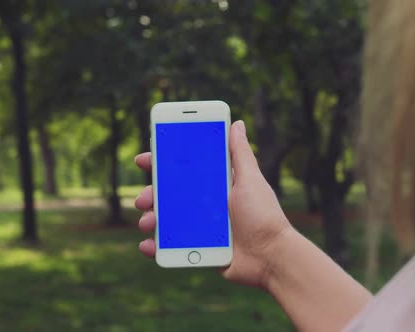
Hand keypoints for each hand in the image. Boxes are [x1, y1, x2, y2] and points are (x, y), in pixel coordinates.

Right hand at [134, 120, 292, 288]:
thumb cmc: (264, 216)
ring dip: (150, 219)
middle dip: (150, 194)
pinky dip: (155, 246)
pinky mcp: (198, 250)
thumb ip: (241, 154)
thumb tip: (238, 124)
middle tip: (144, 198)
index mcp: (215, 186)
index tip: (144, 159)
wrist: (271, 256)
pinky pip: (170, 247)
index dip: (162, 164)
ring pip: (165, 221)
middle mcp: (205, 206)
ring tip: (148, 222)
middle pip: (168, 196)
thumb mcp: (250, 180)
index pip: (184, 171)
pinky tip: (147, 245)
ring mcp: (199, 229)